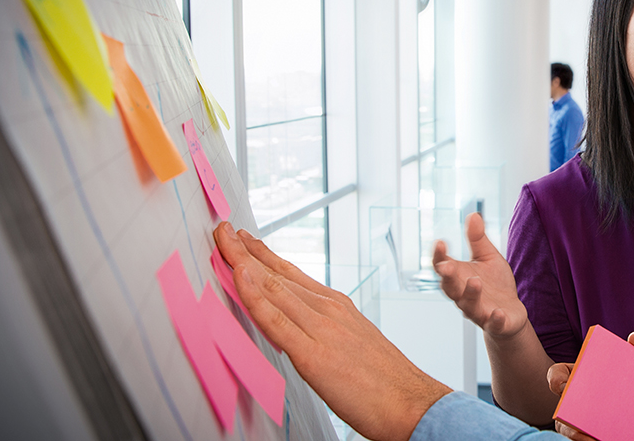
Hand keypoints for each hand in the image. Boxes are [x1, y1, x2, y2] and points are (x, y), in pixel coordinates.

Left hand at [213, 222, 449, 440]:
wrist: (411, 403)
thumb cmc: (385, 381)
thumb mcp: (355, 343)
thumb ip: (327, 330)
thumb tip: (300, 327)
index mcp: (338, 307)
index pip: (292, 273)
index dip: (264, 255)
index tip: (244, 240)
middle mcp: (329, 310)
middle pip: (278, 274)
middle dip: (246, 250)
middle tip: (222, 229)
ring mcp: (321, 329)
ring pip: (273, 288)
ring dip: (243, 261)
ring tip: (222, 242)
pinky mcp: (312, 355)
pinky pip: (276, 320)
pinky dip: (255, 295)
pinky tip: (239, 276)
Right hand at [432, 212, 528, 339]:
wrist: (510, 314)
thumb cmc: (495, 285)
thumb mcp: (488, 258)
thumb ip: (478, 240)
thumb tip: (473, 214)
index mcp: (459, 278)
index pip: (443, 266)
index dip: (439, 256)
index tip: (440, 243)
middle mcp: (464, 296)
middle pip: (450, 288)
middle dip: (447, 277)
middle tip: (446, 266)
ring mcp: (479, 311)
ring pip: (469, 305)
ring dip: (470, 294)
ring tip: (475, 281)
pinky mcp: (496, 324)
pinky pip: (493, 324)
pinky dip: (494, 319)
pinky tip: (497, 313)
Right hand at [546, 332, 633, 440]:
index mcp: (597, 374)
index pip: (564, 374)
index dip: (556, 378)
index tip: (562, 384)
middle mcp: (594, 399)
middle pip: (565, 408)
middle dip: (564, 413)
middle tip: (572, 417)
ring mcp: (603, 422)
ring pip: (576, 432)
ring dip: (576, 436)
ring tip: (588, 439)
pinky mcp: (616, 439)